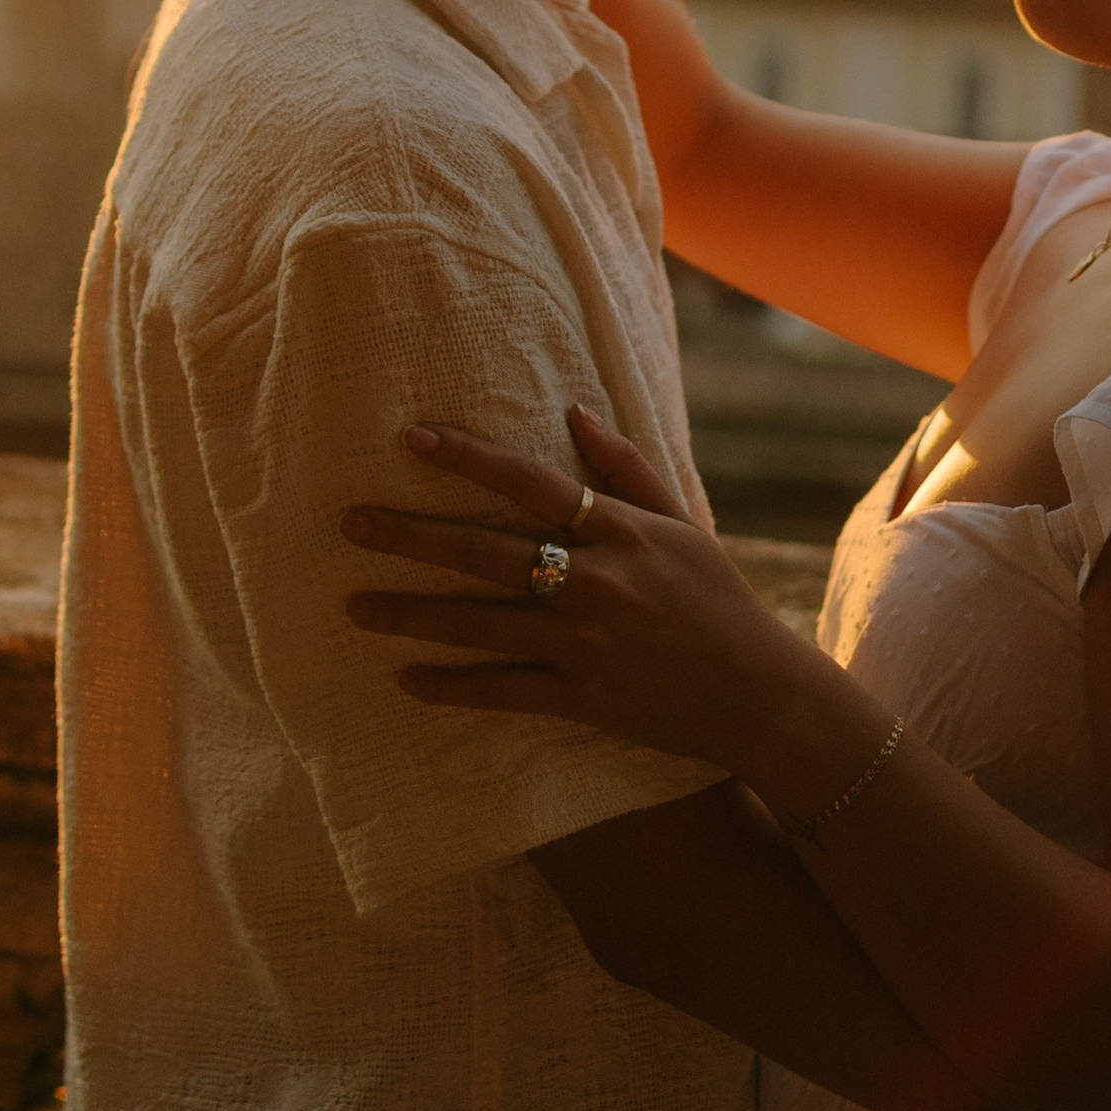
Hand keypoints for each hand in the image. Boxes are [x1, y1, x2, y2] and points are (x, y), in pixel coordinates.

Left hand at [341, 407, 869, 793]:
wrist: (761, 696)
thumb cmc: (719, 602)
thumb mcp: (682, 524)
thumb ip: (625, 469)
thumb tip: (573, 412)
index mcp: (620, 530)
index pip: (529, 482)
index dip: (467, 457)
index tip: (410, 439)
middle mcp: (597, 581)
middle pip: (484, 551)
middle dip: (410, 536)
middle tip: (348, 524)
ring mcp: (586, 643)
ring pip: (478, 622)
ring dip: (410, 613)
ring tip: (354, 606)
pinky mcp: (582, 698)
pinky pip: (500, 690)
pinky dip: (450, 686)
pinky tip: (404, 679)